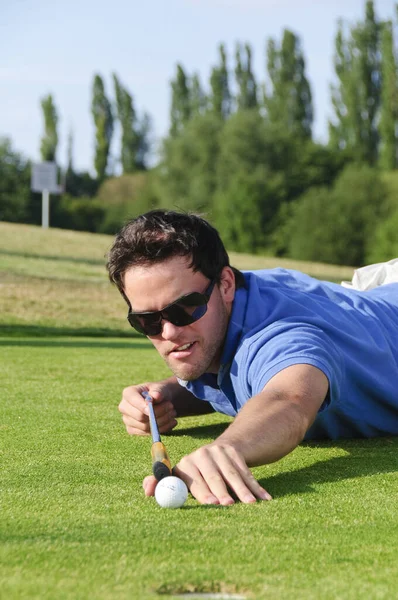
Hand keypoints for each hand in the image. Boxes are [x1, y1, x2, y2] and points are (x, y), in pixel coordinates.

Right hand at [119, 382, 177, 435]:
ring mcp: (127, 420)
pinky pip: (147, 433)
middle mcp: (124, 407)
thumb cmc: (158, 392)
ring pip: (145, 426)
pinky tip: (172, 421)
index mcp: (128, 393)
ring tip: (173, 413)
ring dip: (162, 421)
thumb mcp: (160, 388)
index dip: (144, 405)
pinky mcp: (132, 430)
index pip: (133, 400)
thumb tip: (155, 397)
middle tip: (171, 407)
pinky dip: (162, 428)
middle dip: (158, 413)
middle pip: (140, 416)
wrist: (161, 401)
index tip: (156, 406)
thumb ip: (158, 391)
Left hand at [143, 442, 271, 504]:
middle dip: (219, 491)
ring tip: (250, 504)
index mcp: (185, 464)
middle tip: (226, 505)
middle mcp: (200, 455)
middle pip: (211, 476)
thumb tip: (146, 492)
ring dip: (242, 490)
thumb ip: (163, 485)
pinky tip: (264, 498)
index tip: (208, 503)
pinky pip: (245, 471)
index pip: (190, 478)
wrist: (222, 453)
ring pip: (231, 474)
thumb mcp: (183, 480)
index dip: (200, 490)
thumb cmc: (198, 477)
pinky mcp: (234, 452)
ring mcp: (219, 451)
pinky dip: (256, 486)